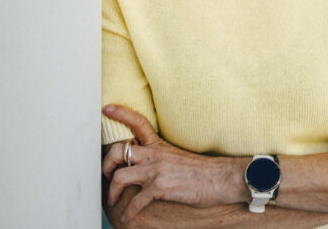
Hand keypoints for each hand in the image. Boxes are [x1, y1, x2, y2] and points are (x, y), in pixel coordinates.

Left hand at [102, 105, 244, 223]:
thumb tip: (150, 165)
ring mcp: (156, 171)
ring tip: (112, 200)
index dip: (121, 113)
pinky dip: (128, 212)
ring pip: (119, 177)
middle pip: (118, 151)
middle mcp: (155, 155)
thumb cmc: (204, 171)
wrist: (221, 178)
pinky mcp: (160, 188)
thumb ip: (161, 157)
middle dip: (105, 165)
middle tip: (106, 175)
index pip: (138, 122)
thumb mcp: (179, 156)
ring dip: (111, 192)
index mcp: (160, 145)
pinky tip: (127, 217)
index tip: (107, 109)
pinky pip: (135, 201)